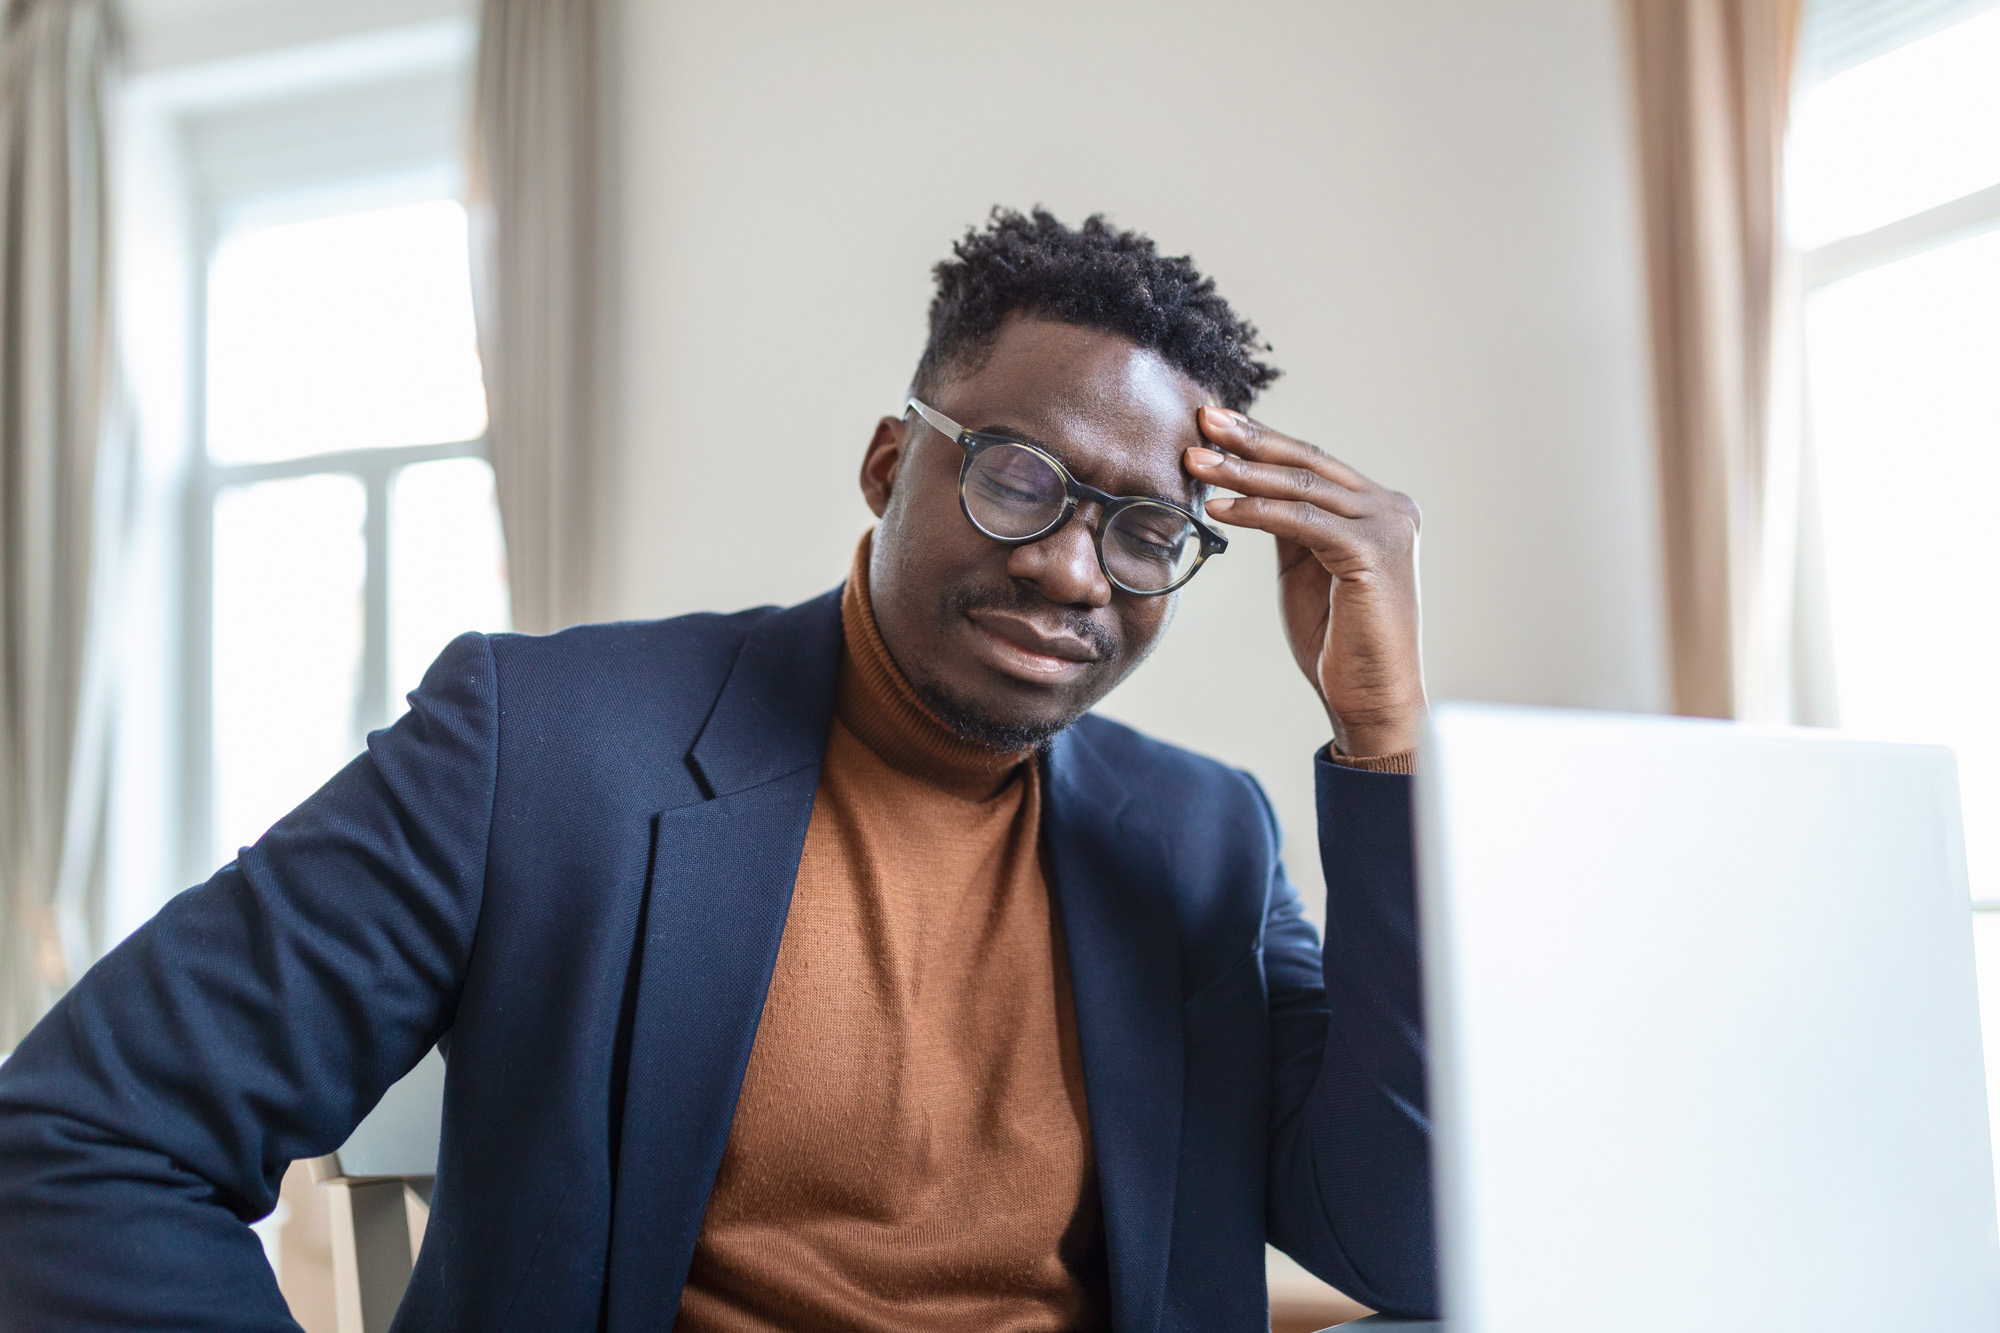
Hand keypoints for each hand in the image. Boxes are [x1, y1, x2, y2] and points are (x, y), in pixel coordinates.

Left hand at [1185, 406, 1425, 757]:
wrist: (1370, 698)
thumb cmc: (1338, 640)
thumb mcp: (1306, 566)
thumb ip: (1291, 524)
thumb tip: (1250, 486)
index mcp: (1377, 507)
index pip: (1311, 462)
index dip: (1261, 439)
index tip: (1215, 422)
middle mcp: (1391, 508)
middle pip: (1307, 462)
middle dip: (1249, 439)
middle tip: (1202, 418)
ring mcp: (1389, 526)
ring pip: (1301, 487)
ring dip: (1241, 472)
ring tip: (1195, 461)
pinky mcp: (1373, 551)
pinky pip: (1302, 521)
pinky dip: (1256, 511)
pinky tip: (1218, 508)